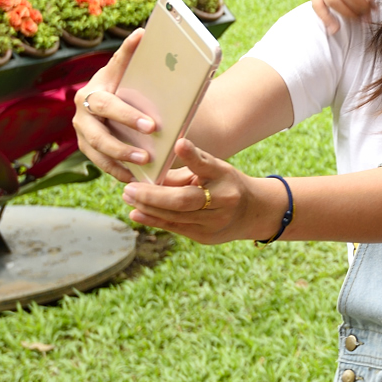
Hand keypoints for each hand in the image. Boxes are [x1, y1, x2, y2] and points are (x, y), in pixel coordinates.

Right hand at [73, 31, 155, 182]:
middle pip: (100, 131)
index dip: (128, 116)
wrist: (118, 95)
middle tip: (150, 154)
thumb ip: (132, 55)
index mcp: (96, 88)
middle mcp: (83, 108)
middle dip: (124, 141)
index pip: (109, 104)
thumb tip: (142, 33)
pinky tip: (134, 176)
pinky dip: (116, 170)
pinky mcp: (86, 145)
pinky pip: (99, 162)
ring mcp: (82, 129)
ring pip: (97, 149)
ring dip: (120, 158)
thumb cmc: (128, 80)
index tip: (152, 127)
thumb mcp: (131, 68)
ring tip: (145, 163)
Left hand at [120, 139, 278, 243]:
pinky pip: (176, 228)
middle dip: (153, 195)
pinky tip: (136, 214)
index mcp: (224, 176)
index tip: (179, 144)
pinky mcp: (206, 237)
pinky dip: (154, 220)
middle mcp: (223, 199)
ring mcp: (215, 221)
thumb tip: (149, 175)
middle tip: (129, 188)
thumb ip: (184, 172)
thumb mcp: (213, 170)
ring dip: (147, 208)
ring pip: (175, 217)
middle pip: (184, 200)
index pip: (207, 165)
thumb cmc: (225, 183)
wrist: (254, 211)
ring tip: (128, 197)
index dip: (192, 156)